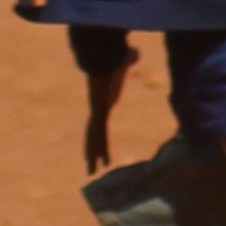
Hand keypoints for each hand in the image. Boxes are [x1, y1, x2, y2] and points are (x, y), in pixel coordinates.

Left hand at [80, 47, 128, 173]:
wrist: (104, 56)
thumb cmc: (115, 56)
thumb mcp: (125, 59)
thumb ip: (128, 59)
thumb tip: (133, 53)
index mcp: (105, 101)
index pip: (101, 122)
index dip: (101, 134)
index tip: (102, 144)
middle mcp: (99, 109)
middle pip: (95, 134)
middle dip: (94, 150)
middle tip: (93, 166)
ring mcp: (97, 112)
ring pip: (94, 139)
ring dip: (92, 155)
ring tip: (92, 171)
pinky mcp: (100, 112)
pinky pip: (99, 135)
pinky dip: (98, 149)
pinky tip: (99, 161)